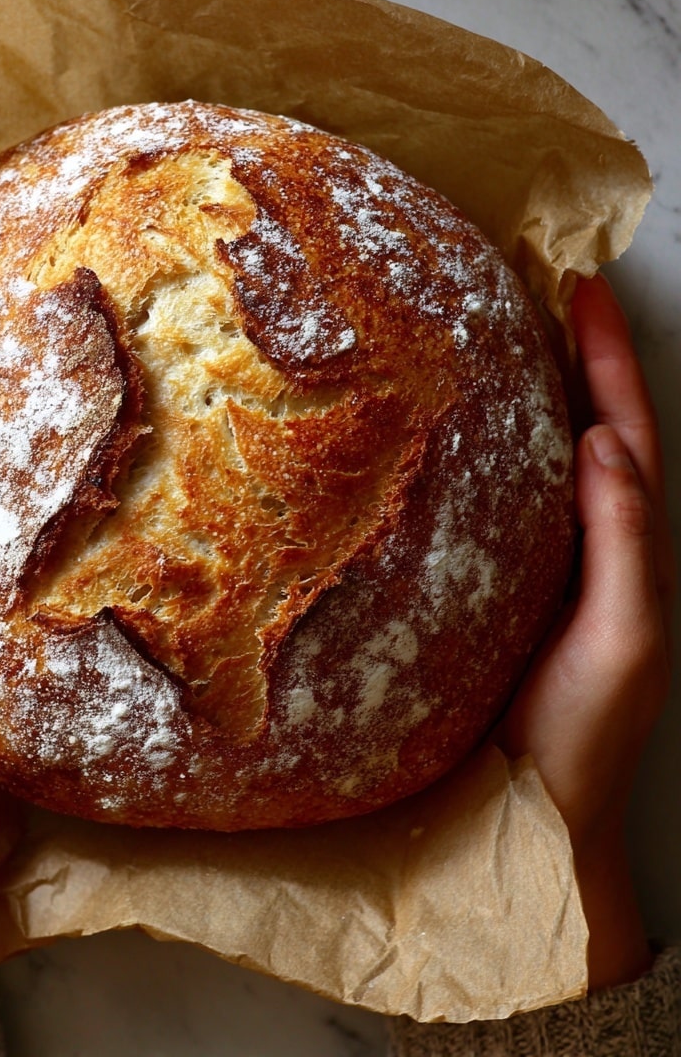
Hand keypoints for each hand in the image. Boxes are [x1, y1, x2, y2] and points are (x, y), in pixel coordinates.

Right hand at [501, 274, 673, 988]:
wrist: (539, 806)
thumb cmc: (585, 732)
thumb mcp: (622, 637)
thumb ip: (624, 544)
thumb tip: (603, 443)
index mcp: (632, 548)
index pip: (622, 431)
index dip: (607, 360)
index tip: (583, 289)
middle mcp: (596, 544)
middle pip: (593, 428)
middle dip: (579, 356)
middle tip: (543, 292)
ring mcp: (551, 564)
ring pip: (550, 459)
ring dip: (540, 394)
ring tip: (507, 339)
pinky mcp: (504, 586)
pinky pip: (508, 501)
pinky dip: (496, 452)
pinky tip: (463, 436)